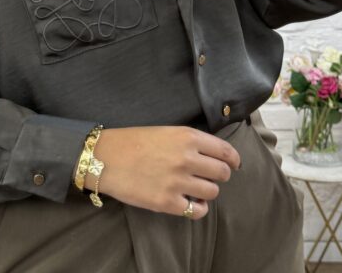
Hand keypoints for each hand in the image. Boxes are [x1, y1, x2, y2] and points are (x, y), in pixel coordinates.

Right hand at [81, 125, 240, 219]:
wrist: (106, 157)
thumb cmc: (134, 141)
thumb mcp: (166, 131)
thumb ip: (190, 141)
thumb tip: (212, 155)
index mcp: (187, 137)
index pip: (225, 151)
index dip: (233, 159)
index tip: (234, 164)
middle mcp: (187, 158)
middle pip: (222, 173)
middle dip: (220, 176)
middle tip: (209, 176)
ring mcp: (178, 181)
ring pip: (212, 192)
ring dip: (207, 191)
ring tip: (195, 188)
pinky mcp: (167, 202)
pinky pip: (197, 211)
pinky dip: (197, 208)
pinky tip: (190, 203)